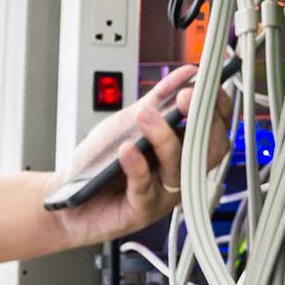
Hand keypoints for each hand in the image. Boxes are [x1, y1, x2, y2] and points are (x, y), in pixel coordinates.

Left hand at [45, 64, 231, 247]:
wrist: (67, 199)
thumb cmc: (100, 163)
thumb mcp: (130, 122)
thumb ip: (159, 99)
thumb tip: (186, 73)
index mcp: (184, 150)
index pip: (216, 127)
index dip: (218, 106)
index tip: (207, 84)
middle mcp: (181, 172)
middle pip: (211, 149)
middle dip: (202, 121)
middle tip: (185, 97)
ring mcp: (165, 194)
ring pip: (178, 167)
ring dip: (164, 138)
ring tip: (146, 116)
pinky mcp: (142, 211)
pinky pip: (145, 187)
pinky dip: (137, 166)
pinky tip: (127, 149)